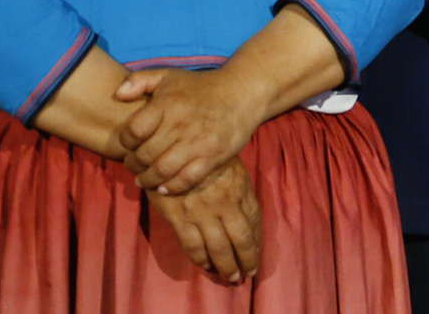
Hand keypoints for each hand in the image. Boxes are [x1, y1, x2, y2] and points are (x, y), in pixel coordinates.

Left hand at [114, 67, 267, 195]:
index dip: (125, 141)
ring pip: (161, 171)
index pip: (132, 131)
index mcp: (167, 105)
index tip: (129, 144)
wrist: (243, 92)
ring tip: (145, 179)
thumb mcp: (169, 75)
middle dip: (134, 164)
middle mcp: (180, 125)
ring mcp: (197, 143)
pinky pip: (185, 180)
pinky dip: (171, 187)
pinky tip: (165, 186)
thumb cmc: (201, 86)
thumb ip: (139, 80)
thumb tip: (117, 94)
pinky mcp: (212, 157)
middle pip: (144, 155)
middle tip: (135, 165)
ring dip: (147, 179)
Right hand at [151, 159, 262, 281]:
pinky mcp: (180, 219)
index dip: (257, 241)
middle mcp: (225, 203)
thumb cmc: (204, 158)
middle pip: (241, 239)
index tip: (256, 253)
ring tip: (231, 277)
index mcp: (240, 188)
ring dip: (226, 266)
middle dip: (247, 259)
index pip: (255, 220)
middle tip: (248, 273)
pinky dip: (201, 259)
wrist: (171, 150)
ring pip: (219, 248)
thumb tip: (249, 218)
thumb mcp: (231, 168)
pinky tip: (206, 266)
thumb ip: (240, 192)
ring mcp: (202, 212)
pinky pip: (194, 246)